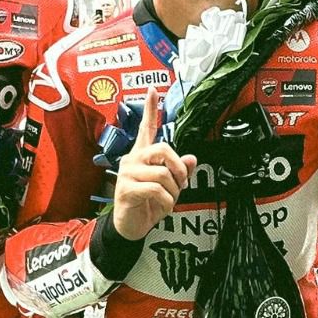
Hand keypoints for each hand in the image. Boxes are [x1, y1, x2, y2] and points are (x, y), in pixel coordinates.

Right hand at [111, 88, 196, 240]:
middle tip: (181, 183)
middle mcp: (133, 160)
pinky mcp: (126, 189)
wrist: (130, 227)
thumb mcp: (169, 187)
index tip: (153, 90)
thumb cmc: (148, 204)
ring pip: (163, 173)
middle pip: (163, 149)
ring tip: (168, 200)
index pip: (146, 128)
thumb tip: (191, 159)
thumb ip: (179, 171)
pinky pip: (156, 190)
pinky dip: (167, 202)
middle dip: (179, 168)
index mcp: (142, 156)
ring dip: (173, 191)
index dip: (151, 110)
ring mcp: (127, 174)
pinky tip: (162, 208)